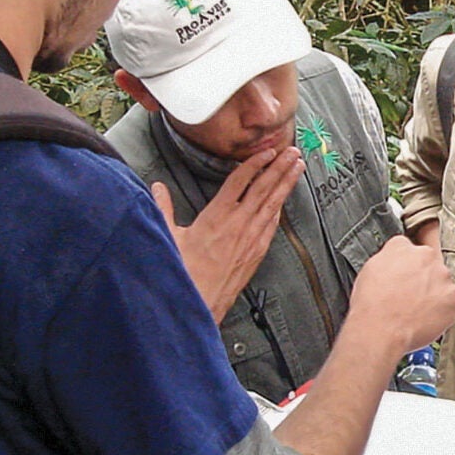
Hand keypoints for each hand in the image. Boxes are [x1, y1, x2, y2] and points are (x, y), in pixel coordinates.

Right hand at [152, 146, 301, 318]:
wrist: (200, 303)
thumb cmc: (184, 272)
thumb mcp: (168, 236)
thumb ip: (163, 207)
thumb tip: (157, 188)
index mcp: (217, 216)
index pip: (240, 181)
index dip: (254, 163)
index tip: (267, 151)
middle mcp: (238, 224)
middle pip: (263, 188)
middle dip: (279, 168)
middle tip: (293, 152)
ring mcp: (251, 239)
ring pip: (273, 205)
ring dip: (286, 184)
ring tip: (298, 168)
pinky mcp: (256, 253)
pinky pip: (271, 226)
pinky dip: (278, 209)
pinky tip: (283, 201)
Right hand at [344, 235, 454, 358]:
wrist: (381, 331)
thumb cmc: (372, 305)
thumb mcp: (371, 269)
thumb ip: (389, 257)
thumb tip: (395, 260)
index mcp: (404, 248)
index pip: (413, 244)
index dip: (409, 260)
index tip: (409, 267)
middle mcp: (427, 258)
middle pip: (430, 263)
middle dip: (423, 276)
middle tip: (409, 293)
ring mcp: (444, 279)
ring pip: (442, 283)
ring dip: (433, 293)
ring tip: (415, 309)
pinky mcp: (453, 300)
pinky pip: (451, 303)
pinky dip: (442, 311)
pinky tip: (425, 317)